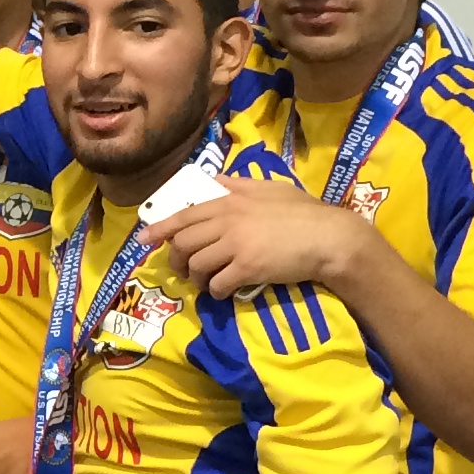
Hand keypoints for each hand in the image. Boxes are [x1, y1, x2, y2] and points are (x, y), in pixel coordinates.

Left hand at [141, 172, 354, 299]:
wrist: (330, 237)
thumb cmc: (304, 212)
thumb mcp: (269, 188)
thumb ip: (239, 184)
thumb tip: (217, 181)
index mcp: (230, 200)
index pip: (185, 214)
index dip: (160, 228)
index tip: (143, 239)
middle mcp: (227, 220)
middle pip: (184, 243)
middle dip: (177, 260)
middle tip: (183, 271)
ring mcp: (236, 244)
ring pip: (196, 265)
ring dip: (197, 278)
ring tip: (207, 282)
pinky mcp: (247, 267)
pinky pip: (217, 284)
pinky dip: (216, 292)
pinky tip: (225, 292)